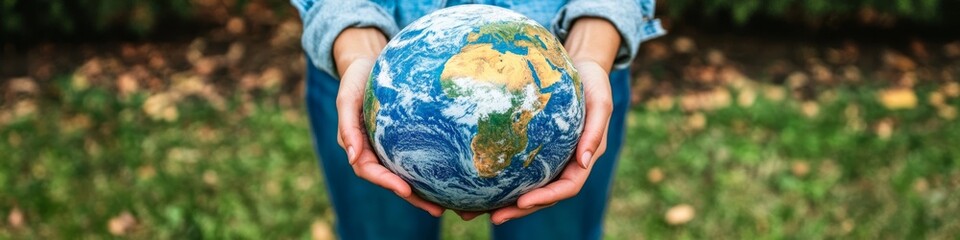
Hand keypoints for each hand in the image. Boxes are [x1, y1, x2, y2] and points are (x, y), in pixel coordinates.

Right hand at [333, 28, 444, 216]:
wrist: (368, 62)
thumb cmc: (354, 78)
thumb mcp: (346, 97)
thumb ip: (347, 126)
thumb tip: (353, 157)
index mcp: (359, 146)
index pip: (371, 171)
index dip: (387, 183)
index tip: (405, 189)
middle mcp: (375, 151)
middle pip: (394, 180)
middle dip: (414, 197)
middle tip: (437, 209)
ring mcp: (390, 147)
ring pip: (408, 173)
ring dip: (426, 191)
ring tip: (449, 204)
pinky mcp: (406, 138)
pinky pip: (420, 156)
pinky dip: (433, 169)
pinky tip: (453, 175)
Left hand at [489, 17, 620, 224]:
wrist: (583, 68)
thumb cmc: (595, 83)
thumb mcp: (601, 103)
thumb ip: (596, 132)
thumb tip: (584, 162)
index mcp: (584, 159)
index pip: (566, 187)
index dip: (545, 198)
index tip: (522, 203)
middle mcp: (566, 164)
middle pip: (543, 195)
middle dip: (519, 209)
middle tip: (493, 217)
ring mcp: (551, 159)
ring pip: (527, 186)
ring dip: (504, 201)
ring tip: (474, 210)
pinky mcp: (536, 149)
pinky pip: (518, 167)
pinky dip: (500, 177)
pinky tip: (474, 179)